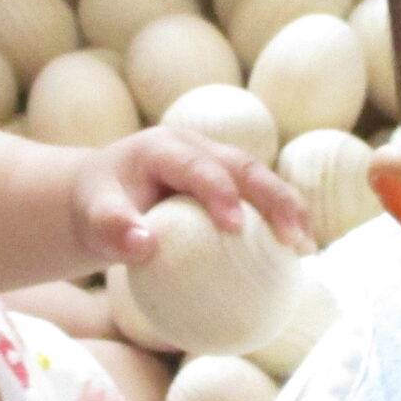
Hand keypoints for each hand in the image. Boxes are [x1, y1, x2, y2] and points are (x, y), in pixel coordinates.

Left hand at [75, 127, 313, 265]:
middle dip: (273, 198)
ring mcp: (215, 160)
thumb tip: (144, 246)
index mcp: (163, 148)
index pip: (198, 166)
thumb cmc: (97, 208)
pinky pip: (259, 196)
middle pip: (244, 166)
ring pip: (261, 178)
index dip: (220, 192)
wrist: (101, 195)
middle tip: (292, 239)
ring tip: (306, 247)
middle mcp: (195, 147)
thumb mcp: (93, 218)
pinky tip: (298, 253)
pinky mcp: (226, 180)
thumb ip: (113, 228)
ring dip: (288, 208)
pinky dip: (281, 219)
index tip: (234, 227)